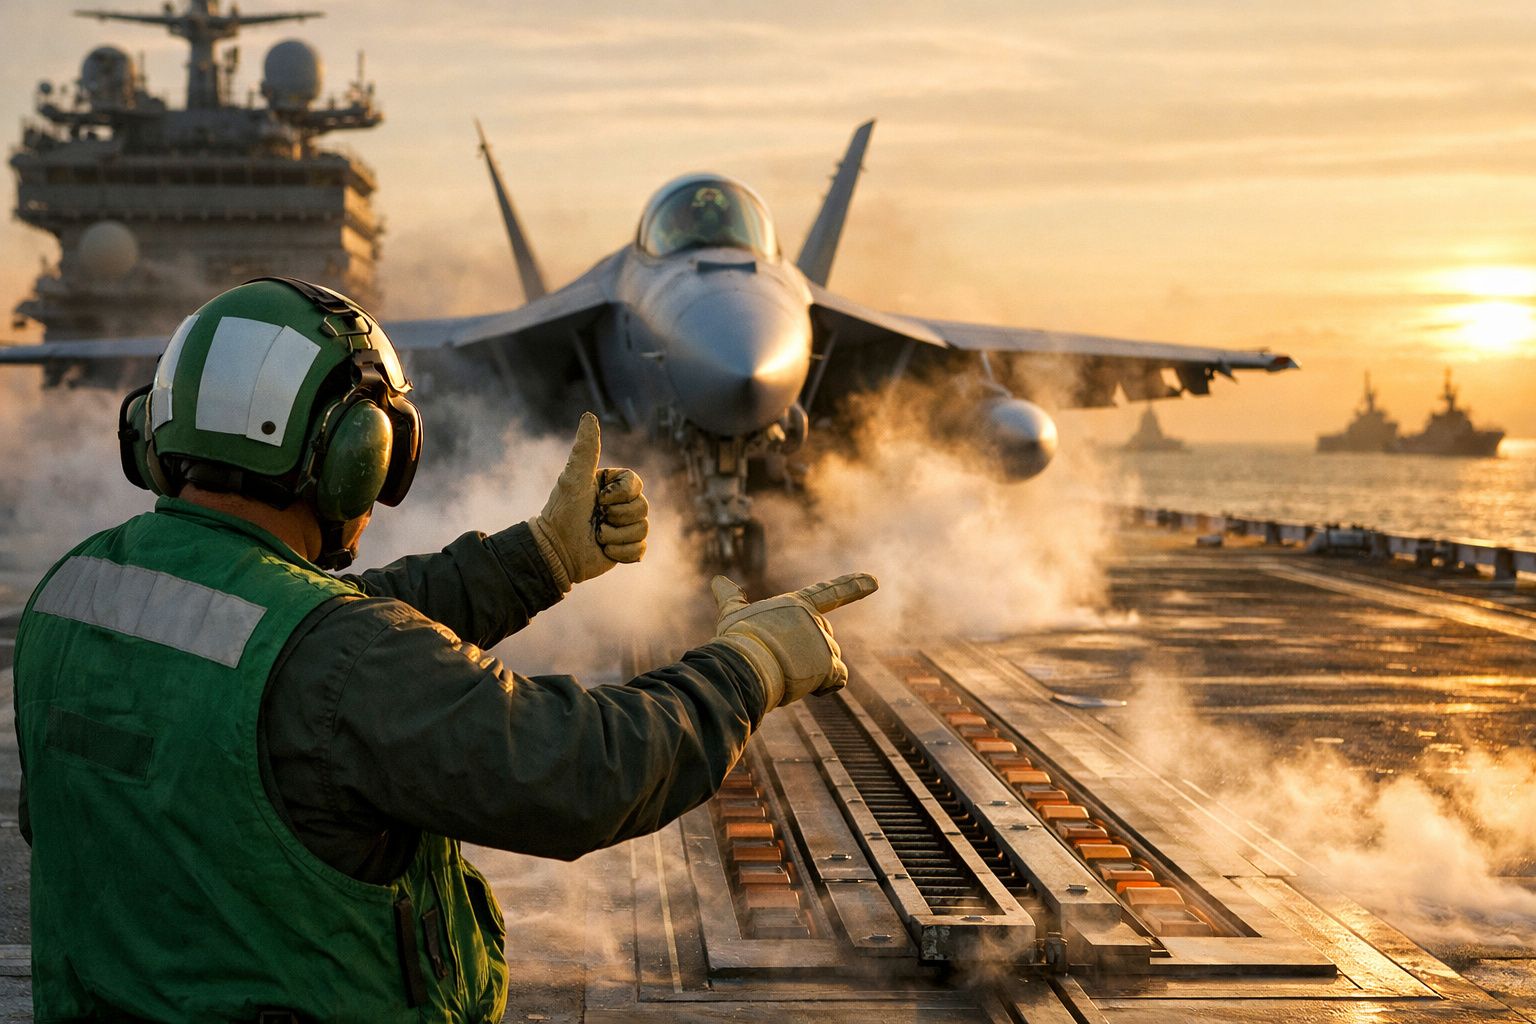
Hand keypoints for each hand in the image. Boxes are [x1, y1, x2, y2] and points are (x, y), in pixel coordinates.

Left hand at [529, 413, 648, 590]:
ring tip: (598, 536)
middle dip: (618, 517)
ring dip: (616, 536)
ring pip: (643, 528)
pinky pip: (640, 550)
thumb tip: (589, 415)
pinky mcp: (626, 548)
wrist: (556, 551)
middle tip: (596, 520)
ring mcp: (624, 526)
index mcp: (610, 485)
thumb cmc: (562, 512)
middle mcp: (619, 503)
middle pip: (643, 506)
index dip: (620, 495)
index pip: (636, 483)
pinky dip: (621, 552)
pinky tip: (604, 550)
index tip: (599, 499)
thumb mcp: (574, 478)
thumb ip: (585, 448)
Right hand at [710, 572, 878, 710]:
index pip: (829, 592)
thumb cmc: (737, 640)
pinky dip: (825, 686)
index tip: (875, 581)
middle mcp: (816, 620)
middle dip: (805, 657)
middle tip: (777, 661)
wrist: (745, 664)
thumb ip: (730, 598)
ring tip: (784, 672)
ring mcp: (824, 641)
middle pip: (822, 642)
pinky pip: (837, 678)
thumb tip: (716, 579)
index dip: (853, 585)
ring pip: (828, 663)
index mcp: (797, 605)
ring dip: (809, 673)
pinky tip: (807, 686)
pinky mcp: (830, 663)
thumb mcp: (733, 615)